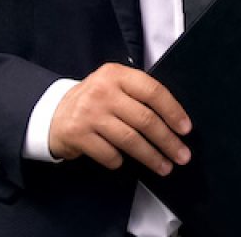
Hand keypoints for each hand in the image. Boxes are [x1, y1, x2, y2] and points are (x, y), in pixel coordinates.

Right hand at [47, 63, 191, 174]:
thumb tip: (174, 121)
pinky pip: (109, 154)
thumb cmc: (95, 101)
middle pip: (145, 119)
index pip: (153, 91)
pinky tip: (124, 162)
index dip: (173, 111)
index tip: (185, 129)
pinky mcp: (77, 134)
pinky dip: (120, 161)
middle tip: (182, 156)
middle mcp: (102, 91)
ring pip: (130, 140)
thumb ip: (139, 94)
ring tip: (164, 167)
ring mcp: (89, 113)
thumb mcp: (114, 85)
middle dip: (167, 141)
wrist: (54, 113)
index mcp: (116, 74)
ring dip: (151, 157)